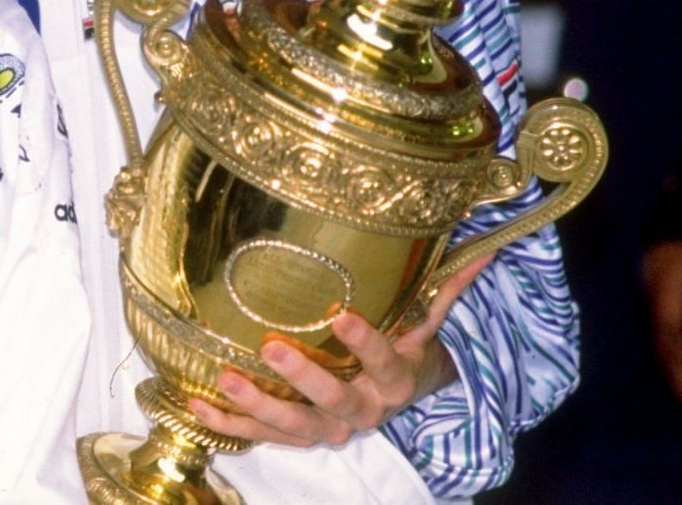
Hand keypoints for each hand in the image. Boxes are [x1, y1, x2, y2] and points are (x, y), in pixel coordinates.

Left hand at [188, 255, 489, 448]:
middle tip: (270, 346)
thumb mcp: (428, 319)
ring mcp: (330, 427)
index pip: (383, 359)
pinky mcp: (298, 435)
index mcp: (396, 377)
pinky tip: (197, 403)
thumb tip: (485, 246)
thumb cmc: (406, 344)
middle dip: (303, 377)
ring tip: (225, 378)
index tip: (342, 315)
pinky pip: (263, 436)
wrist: (400, 395)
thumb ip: (448, 285)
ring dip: (258, 406)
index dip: (364, 342)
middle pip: (335, 401)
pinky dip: (229, 423)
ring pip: (296, 427)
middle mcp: (365, 407)